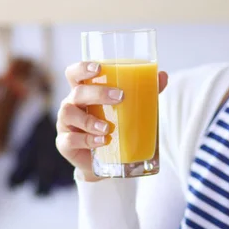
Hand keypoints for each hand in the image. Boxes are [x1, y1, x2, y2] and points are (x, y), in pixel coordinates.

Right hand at [56, 61, 167, 181]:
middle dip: (97, 93)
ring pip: (68, 114)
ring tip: (108, 128)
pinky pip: (70, 140)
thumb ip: (144, 92)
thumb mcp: (129, 108)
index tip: (99, 67)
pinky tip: (102, 141)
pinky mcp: (65, 144)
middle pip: (77, 92)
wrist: (108, 160)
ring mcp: (65, 125)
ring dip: (89, 120)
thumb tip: (162, 76)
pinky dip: (87, 140)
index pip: (74, 74)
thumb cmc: (115, 125)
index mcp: (84, 91)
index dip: (83, 68)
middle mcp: (71, 104)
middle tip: (119, 97)